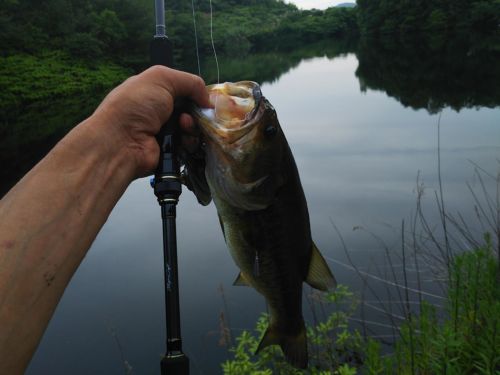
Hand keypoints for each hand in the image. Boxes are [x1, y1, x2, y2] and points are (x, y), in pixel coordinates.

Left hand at [92, 66, 209, 177]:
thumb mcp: (161, 78)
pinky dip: (190, 142)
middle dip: (196, 110)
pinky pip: (189, 145)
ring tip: (184, 126)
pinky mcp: (170, 150)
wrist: (120, 142)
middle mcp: (159, 111)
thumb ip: (190, 82)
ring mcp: (165, 131)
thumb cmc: (136, 105)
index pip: (184, 89)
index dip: (196, 93)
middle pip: (191, 109)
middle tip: (190, 114)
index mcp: (154, 90)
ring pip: (193, 128)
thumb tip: (208, 100)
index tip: (203, 99)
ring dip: (193, 126)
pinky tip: (183, 140)